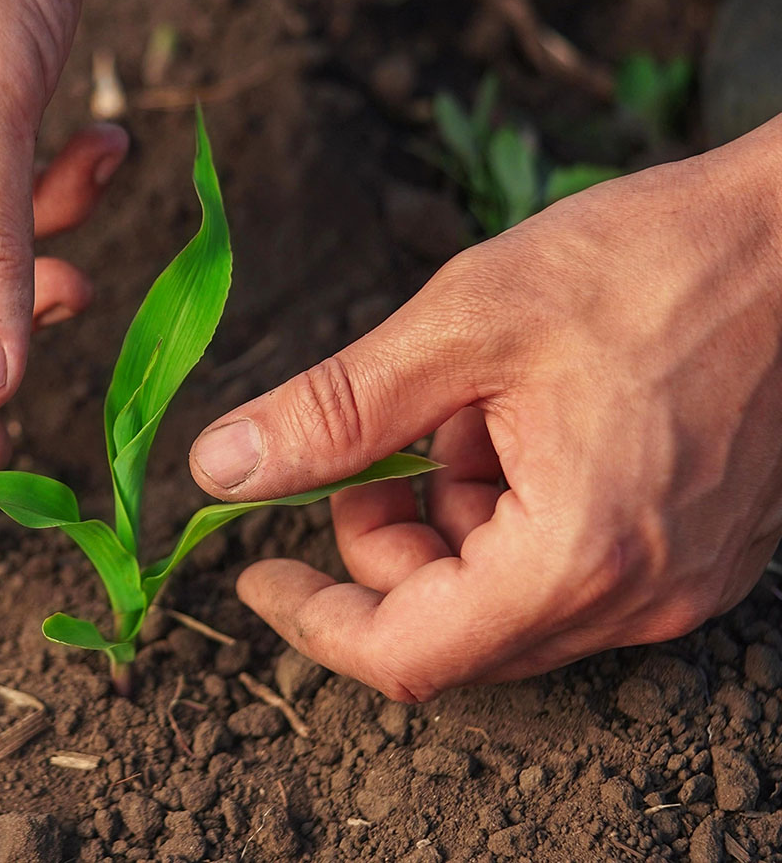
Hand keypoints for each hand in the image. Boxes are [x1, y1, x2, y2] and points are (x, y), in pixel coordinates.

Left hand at [190, 115, 781, 702]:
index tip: (255, 569)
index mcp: (578, 556)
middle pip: (452, 626)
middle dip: (384, 545)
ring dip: (448, 516)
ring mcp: (675, 582)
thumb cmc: (650, 263)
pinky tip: (523, 421)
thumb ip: (334, 413)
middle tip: (377, 450)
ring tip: (472, 412)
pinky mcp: (692, 552)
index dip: (314, 618)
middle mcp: (637, 598)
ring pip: (501, 595)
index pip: (407, 652)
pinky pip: (560, 566)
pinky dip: (509, 509)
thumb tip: (223, 467)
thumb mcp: (462, 325)